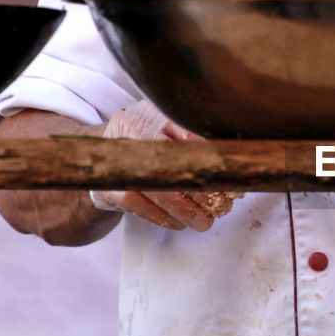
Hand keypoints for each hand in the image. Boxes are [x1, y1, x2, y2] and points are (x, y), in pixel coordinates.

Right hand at [89, 101, 219, 231]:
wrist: (101, 156)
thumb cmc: (147, 145)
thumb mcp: (169, 132)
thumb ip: (196, 143)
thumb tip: (232, 171)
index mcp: (154, 112)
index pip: (188, 134)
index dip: (210, 159)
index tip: (229, 179)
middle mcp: (132, 127)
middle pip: (171, 162)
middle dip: (199, 189)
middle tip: (220, 207)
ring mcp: (117, 155)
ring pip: (153, 186)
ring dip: (182, 209)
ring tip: (203, 222)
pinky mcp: (107, 183)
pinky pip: (136, 202)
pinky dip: (161, 216)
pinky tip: (178, 223)